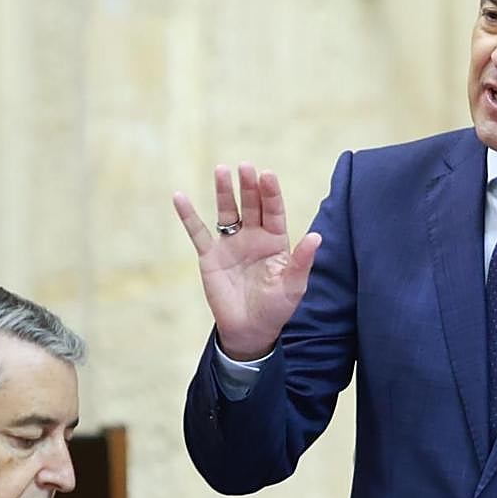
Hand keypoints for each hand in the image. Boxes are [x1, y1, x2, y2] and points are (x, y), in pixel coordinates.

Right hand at [173, 163, 321, 360]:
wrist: (249, 330)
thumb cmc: (276, 308)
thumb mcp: (293, 286)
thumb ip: (302, 261)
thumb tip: (317, 237)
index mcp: (275, 241)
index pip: (274, 211)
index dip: (271, 193)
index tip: (267, 174)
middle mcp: (253, 237)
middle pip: (251, 205)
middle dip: (248, 186)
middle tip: (245, 166)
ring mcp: (230, 244)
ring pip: (227, 211)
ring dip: (224, 191)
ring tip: (221, 170)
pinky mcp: (210, 256)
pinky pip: (197, 232)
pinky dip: (188, 215)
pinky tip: (179, 197)